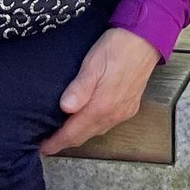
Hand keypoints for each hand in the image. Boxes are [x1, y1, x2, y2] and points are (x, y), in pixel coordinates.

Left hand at [39, 25, 159, 155]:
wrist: (146, 39)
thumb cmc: (117, 47)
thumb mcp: (93, 63)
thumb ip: (80, 88)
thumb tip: (65, 108)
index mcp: (101, 106)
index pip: (73, 132)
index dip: (57, 142)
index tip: (43, 149)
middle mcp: (113, 115)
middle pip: (84, 136)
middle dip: (65, 142)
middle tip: (48, 144)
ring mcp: (123, 112)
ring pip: (96, 131)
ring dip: (79, 135)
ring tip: (63, 134)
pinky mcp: (130, 107)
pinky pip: (107, 124)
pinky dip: (93, 127)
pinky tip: (86, 121)